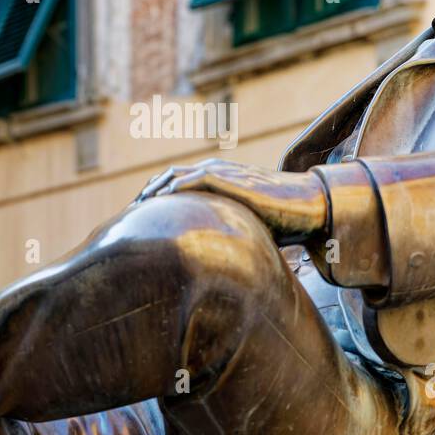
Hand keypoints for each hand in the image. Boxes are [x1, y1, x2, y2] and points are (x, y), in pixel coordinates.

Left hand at [136, 158, 327, 243]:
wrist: (307, 205)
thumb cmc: (281, 219)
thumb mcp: (245, 225)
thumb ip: (225, 233)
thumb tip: (211, 264)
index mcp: (217, 180)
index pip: (175, 184)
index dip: (154, 198)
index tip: (138, 219)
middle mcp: (214, 171)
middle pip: (167, 177)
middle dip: (145, 195)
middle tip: (127, 216)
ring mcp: (220, 172)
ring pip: (174, 176)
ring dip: (152, 192)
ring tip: (135, 211)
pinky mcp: (227, 177)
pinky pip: (191, 180)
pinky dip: (171, 191)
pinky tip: (157, 206)